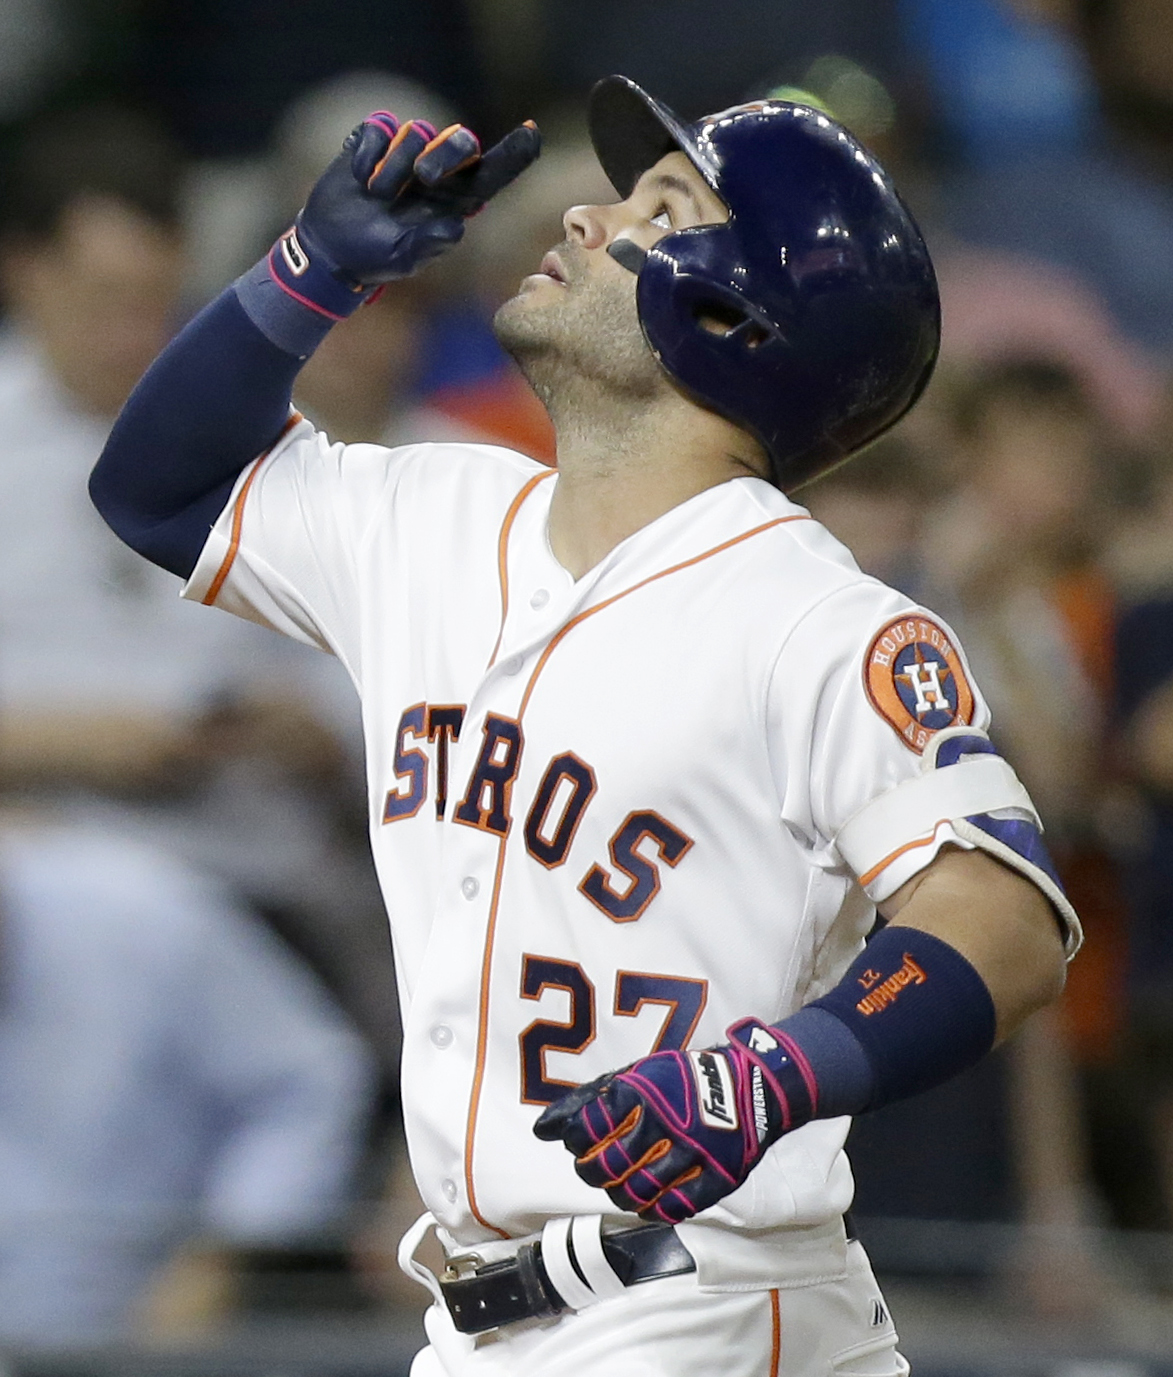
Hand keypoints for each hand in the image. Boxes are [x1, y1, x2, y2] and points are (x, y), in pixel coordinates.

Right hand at [276, 111, 540, 300]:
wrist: (330, 249)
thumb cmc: (374, 257)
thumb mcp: (403, 259)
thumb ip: (430, 243)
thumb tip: (456, 225)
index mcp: (455, 201)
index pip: (491, 174)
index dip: (514, 154)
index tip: (532, 132)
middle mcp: (437, 172)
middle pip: (460, 141)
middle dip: (446, 152)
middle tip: (423, 177)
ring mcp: (406, 152)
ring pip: (416, 132)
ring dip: (394, 167)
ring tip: (376, 196)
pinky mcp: (374, 140)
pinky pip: (380, 127)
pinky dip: (368, 154)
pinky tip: (358, 179)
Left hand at [533, 1024, 814, 1222]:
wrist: (750, 1085)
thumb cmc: (683, 1080)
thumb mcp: (637, 1076)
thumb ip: (589, 1101)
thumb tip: (541, 1130)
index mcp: (639, 1092)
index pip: (586, 1130)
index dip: (576, 1142)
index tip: (582, 1142)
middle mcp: (663, 1122)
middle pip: (606, 1168)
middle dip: (591, 1172)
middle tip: (594, 1168)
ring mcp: (691, 1152)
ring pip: (636, 1193)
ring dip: (620, 1194)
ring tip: (622, 1184)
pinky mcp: (716, 1177)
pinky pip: (674, 1208)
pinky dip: (655, 1210)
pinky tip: (650, 1201)